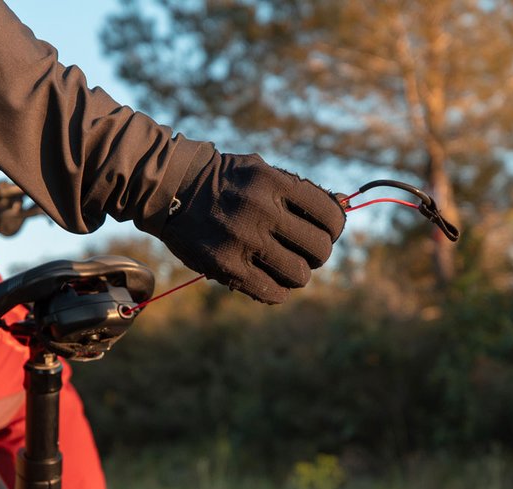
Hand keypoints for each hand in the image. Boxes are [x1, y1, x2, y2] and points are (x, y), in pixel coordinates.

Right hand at [159, 152, 345, 303]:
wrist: (169, 188)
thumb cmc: (224, 182)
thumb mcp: (261, 171)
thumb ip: (298, 190)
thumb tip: (343, 205)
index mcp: (273, 182)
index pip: (330, 215)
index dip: (333, 227)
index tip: (323, 231)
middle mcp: (260, 211)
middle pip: (319, 249)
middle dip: (316, 254)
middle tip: (303, 251)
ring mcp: (242, 241)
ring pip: (299, 275)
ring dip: (297, 274)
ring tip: (285, 267)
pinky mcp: (225, 266)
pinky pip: (272, 292)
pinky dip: (278, 291)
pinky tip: (271, 282)